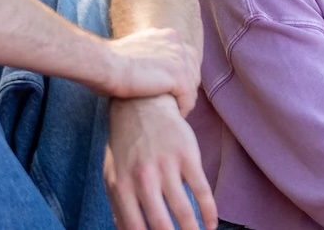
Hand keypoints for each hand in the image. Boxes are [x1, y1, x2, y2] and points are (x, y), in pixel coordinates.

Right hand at [94, 28, 199, 114]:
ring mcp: (179, 59)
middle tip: (174, 104)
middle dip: (185, 88)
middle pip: (193, 71)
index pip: (185, 57)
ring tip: (172, 113)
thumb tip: (147, 70)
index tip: (170, 90)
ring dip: (183, 101)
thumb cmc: (109, 63)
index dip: (180, 76)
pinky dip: (182, 110)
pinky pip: (188, 99)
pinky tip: (173, 117)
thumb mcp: (134, 52)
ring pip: (192, 87)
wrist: (105, 65)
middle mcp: (176, 43)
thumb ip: (148, 57)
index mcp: (167, 35)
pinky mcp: (179, 76)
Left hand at [104, 95, 217, 229]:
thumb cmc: (125, 146)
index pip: (134, 228)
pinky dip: (209, 213)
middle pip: (161, 225)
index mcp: (121, 185)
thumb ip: (118, 204)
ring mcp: (166, 165)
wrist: (141, 105)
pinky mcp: (187, 155)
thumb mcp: (112, 173)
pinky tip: (210, 224)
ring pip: (185, 212)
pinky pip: (203, 191)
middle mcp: (143, 177)